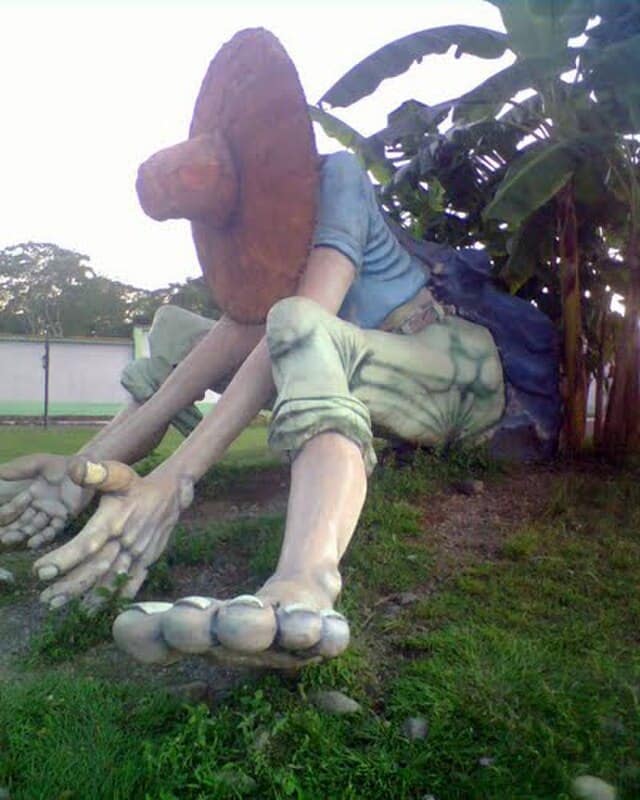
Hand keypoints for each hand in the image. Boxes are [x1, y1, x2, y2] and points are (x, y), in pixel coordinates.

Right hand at [0, 454, 92, 548]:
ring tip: (9, 540)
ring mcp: (51, 512)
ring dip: (22, 534)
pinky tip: (31, 543)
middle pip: (22, 520)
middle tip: (0, 537)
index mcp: (31, 494)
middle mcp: (39, 505)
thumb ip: (18, 469)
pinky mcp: (65, 517)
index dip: (5, 514)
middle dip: (11, 528)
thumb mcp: (36, 463)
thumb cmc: (60, 464)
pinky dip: (42, 537)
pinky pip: (52, 529)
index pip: (14, 507)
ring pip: (34, 527)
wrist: (84, 467)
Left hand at [33, 459, 193, 607]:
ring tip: (67, 607)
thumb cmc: (137, 484)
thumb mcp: (119, 474)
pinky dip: (118, 595)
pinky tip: (101, 608)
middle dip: (71, 585)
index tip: (41, 571)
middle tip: (48, 599)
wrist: (171, 493)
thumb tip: (78, 469)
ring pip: (113, 578)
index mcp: (114, 519)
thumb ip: (99, 473)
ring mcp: (139, 552)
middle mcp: (126, 539)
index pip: (87, 542)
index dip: (65, 558)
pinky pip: (134, 581)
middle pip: (96, 567)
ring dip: (91, 595)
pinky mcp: (148, 559)